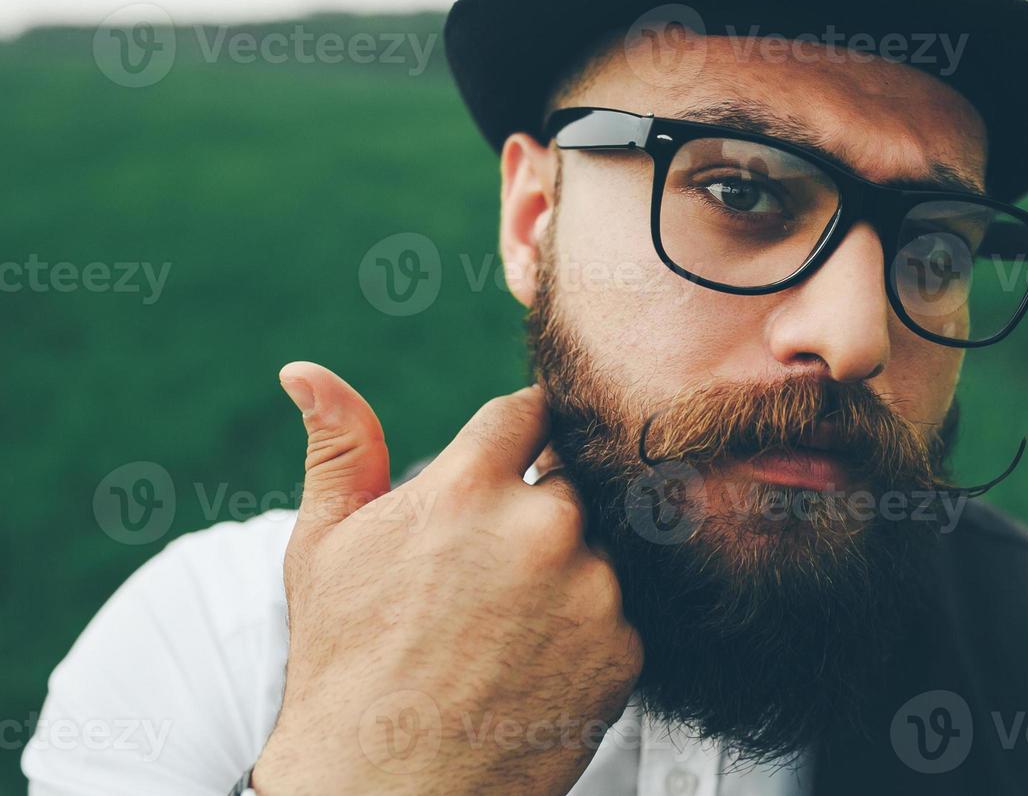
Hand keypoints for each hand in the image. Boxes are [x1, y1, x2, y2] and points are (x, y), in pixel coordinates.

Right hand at [251, 362, 641, 795]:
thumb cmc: (344, 666)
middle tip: (493, 567)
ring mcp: (592, 589)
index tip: (509, 461)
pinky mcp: (624, 647)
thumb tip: (305, 371)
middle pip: (571, 478)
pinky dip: (588, 627)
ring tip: (507, 625)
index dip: (518, 435)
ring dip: (568, 568)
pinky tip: (534, 660)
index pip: (531, 411)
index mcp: (468, 487)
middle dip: (542, 504)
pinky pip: (619, 610)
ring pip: (599, 546)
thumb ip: (337, 447)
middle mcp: (543, 527)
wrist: (383, 793)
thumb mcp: (324, 548)